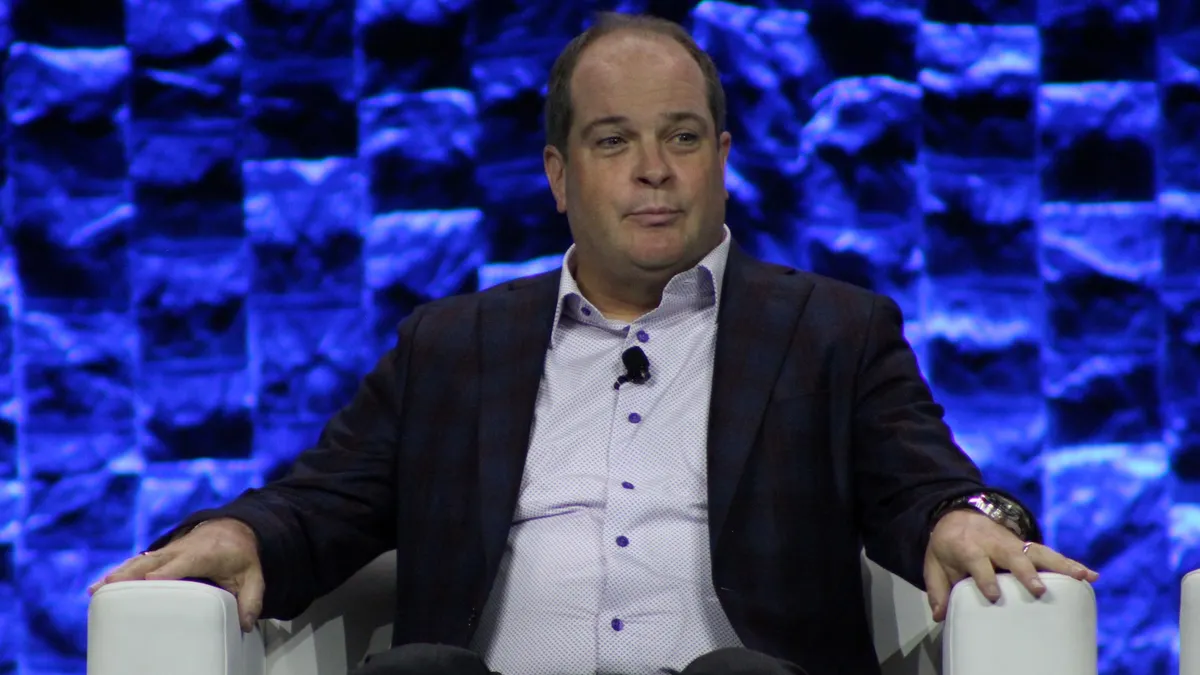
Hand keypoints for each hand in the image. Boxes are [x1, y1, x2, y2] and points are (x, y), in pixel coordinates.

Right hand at [88, 518, 264, 631]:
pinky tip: (98, 589)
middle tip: (111, 586)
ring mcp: (167, 551)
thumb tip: (246, 624)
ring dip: (119, 574)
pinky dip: (118, 574)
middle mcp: (182, 549)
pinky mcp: (158, 557)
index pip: (185, 562)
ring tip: (97, 590)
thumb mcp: (254, 575)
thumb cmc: (241, 556)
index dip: (168, 571)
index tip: (151, 581)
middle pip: (154, 561)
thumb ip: (252, 599)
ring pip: (140, 562)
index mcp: (205, 553)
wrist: (233, 530)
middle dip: (133, 573)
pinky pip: (136, 564)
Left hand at [924, 509, 1098, 621]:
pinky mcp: (1028, 547)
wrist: (958, 515)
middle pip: (1012, 555)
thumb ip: (938, 588)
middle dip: (1026, 571)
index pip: (977, 561)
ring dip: (1061, 565)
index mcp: (969, 546)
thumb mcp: (934, 563)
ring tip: (1083, 577)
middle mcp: (994, 543)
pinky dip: (1071, 564)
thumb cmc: (948, 546)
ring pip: (1038, 552)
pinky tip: (1091, 576)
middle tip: (1038, 589)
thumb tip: (939, 615)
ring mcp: (1014, 543)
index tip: (994, 595)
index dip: (985, 577)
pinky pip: (1051, 555)